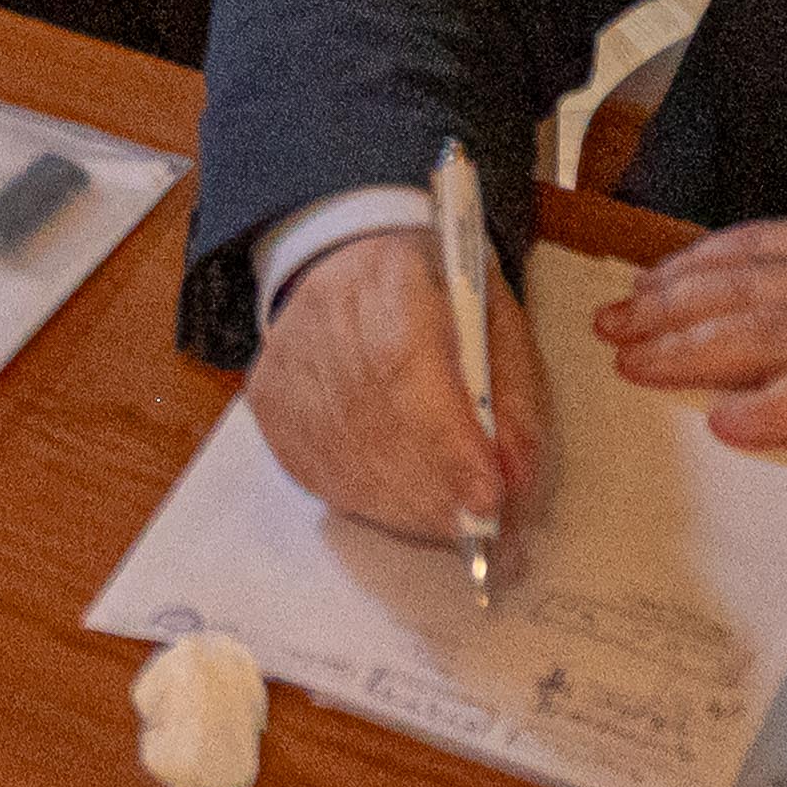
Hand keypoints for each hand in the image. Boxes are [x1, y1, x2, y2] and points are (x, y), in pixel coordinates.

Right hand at [245, 229, 550, 569]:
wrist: (351, 256)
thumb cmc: (437, 292)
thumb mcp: (497, 321)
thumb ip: (513, 395)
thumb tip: (516, 478)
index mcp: (388, 277)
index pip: (407, 371)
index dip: (447, 444)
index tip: (489, 499)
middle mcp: (323, 317)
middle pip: (375, 425)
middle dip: (436, 491)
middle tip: (483, 529)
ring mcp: (287, 361)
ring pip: (344, 458)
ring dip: (407, 507)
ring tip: (450, 523)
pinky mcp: (270, 400)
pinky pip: (316, 470)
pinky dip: (368, 500)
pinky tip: (403, 503)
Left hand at [595, 220, 786, 464]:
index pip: (767, 248)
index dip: (698, 263)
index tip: (648, 277)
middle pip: (742, 287)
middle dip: (666, 305)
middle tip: (608, 323)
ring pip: (762, 332)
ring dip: (688, 349)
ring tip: (631, 361)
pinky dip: (772, 409)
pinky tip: (726, 423)